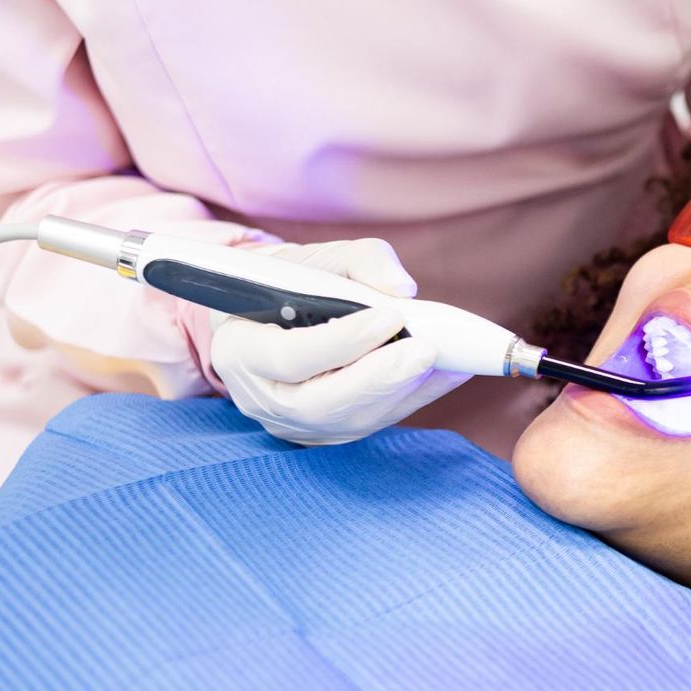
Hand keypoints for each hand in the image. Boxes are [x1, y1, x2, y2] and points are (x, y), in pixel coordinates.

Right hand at [209, 239, 465, 444]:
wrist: (273, 316)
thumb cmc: (289, 283)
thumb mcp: (313, 257)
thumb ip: (359, 260)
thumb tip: (402, 287)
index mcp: (240, 350)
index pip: (290, 358)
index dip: (341, 342)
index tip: (390, 317)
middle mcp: (264, 398)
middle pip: (321, 404)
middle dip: (379, 379)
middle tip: (427, 350)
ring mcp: (296, 424)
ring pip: (352, 421)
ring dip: (404, 390)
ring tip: (447, 359)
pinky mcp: (330, 432)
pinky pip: (376, 422)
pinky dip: (417, 396)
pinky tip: (450, 371)